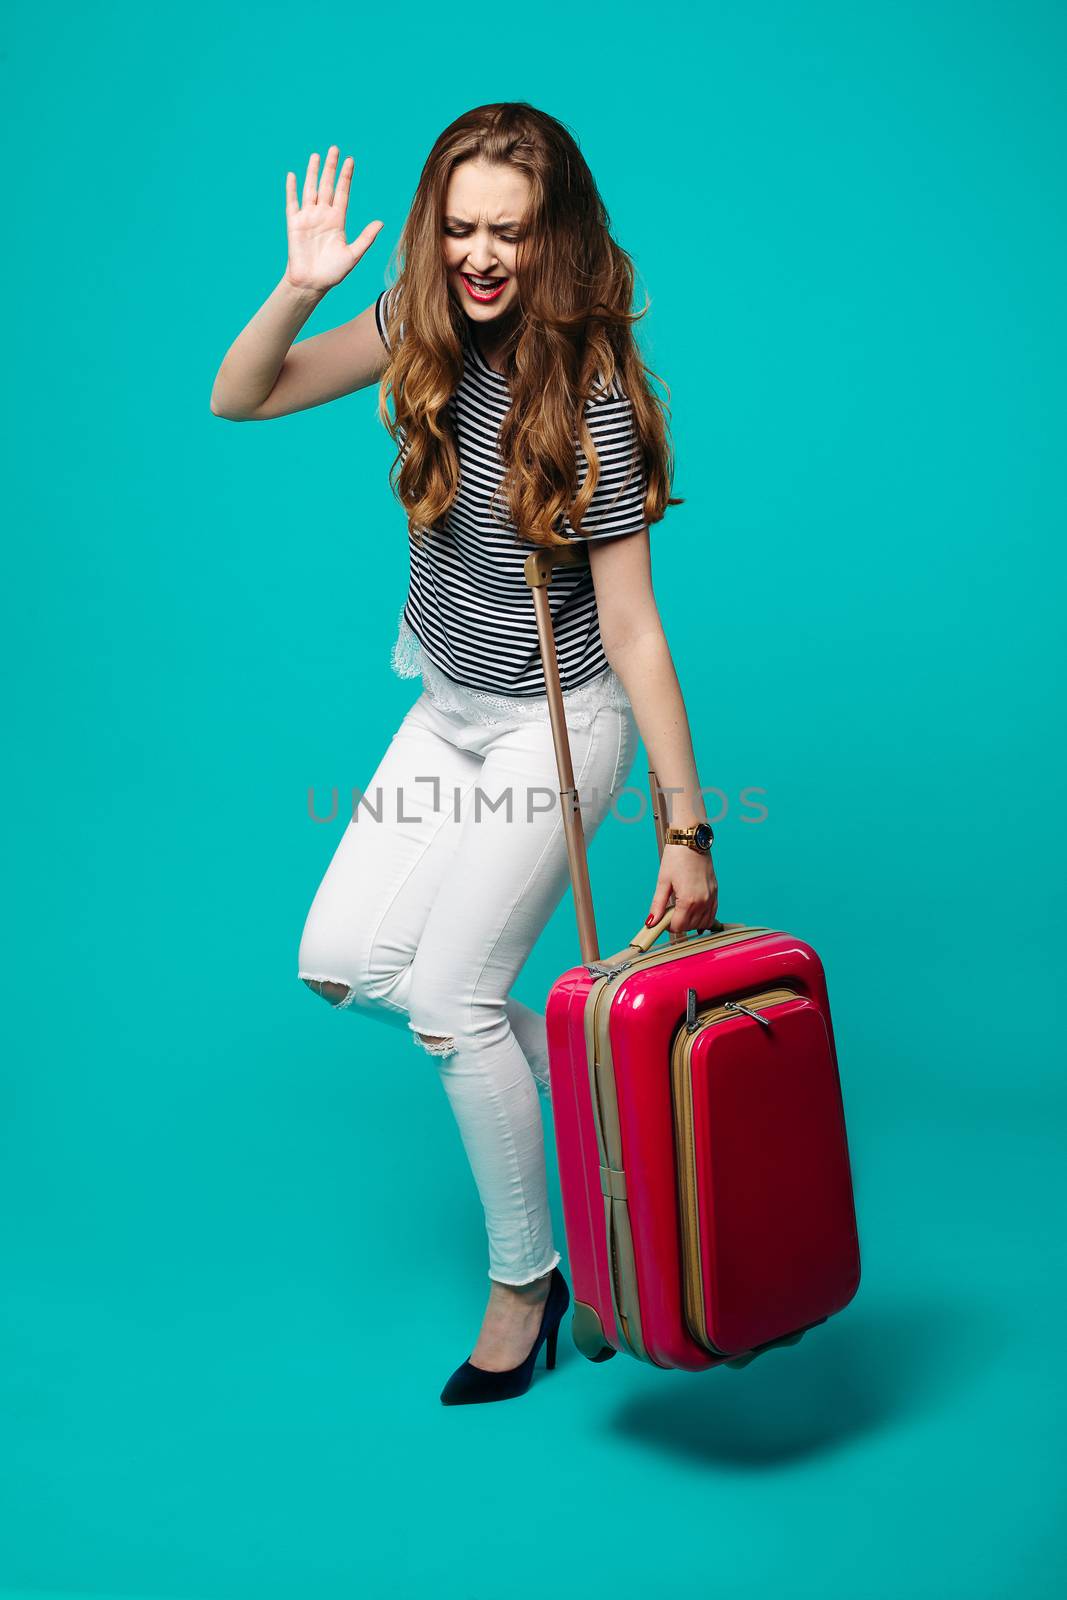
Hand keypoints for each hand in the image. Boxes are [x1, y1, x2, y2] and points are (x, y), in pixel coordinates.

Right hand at [284, 146, 383, 294]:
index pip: (343, 193)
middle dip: (331, 168)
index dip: (346, 177)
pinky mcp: (294, 223)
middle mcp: (323, 215)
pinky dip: (292, 189)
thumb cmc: (333, 272)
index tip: (350, 160)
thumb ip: (366, 238)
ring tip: (316, 156)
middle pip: (327, 186)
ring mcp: (308, 218)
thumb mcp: (353, 255)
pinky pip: (292, 203)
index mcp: (337, 220)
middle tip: (335, 149)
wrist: (312, 284)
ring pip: (311, 189)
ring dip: (313, 173)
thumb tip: (381, 222)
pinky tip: (293, 175)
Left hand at [646, 844, 718, 934]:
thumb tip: (651, 922)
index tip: (663, 919)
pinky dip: (703, 917)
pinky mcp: (715, 893)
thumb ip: (658, 905)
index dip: (668, 926)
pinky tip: (693, 911)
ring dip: (691, 922)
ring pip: (702, 923)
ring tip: (681, 910)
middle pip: (690, 927)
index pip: (679, 927)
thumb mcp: (663, 882)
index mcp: (688, 900)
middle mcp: (703, 901)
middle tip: (670, 912)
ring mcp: (711, 898)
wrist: (692, 841)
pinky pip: (712, 914)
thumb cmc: (676, 858)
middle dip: (679, 923)